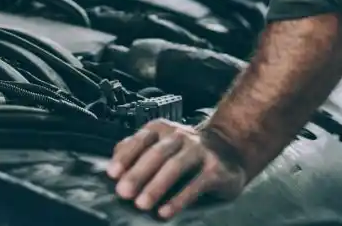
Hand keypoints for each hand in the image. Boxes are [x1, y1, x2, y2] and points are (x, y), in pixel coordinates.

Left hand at [106, 120, 247, 219]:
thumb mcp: (161, 145)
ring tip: (141, 204)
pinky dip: (179, 199)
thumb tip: (113, 164)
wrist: (229, 150)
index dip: (126, 156)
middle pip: (157, 153)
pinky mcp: (215, 169)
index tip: (112, 173)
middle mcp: (181, 136)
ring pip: (175, 166)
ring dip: (156, 186)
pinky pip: (195, 184)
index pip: (141, 139)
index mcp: (163, 130)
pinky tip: (165, 211)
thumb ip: (137, 151)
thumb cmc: (186, 152)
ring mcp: (200, 151)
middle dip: (138, 173)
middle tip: (123, 192)